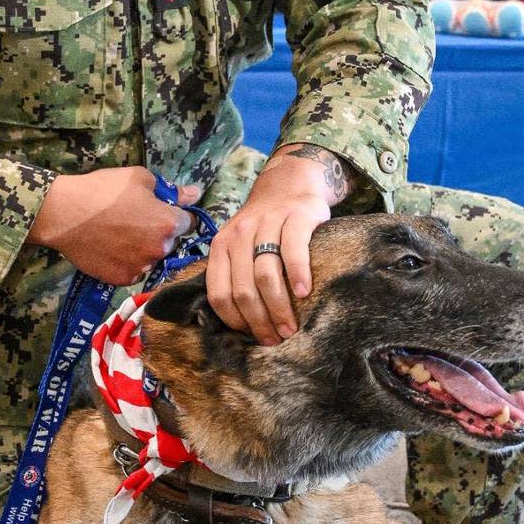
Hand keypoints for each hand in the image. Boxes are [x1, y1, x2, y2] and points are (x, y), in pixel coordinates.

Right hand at [28, 167, 200, 285]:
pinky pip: (132, 270)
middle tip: (137, 221)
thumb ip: (171, 190)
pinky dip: (126, 261)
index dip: (177, 215)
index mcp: (168, 224)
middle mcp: (159, 250)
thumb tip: (194, 194)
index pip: (189, 223)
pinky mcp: (121, 279)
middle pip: (170, 243)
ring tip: (121, 235)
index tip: (163, 211)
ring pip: (151, 258)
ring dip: (144, 249)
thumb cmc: (103, 190)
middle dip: (160, 233)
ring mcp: (141, 267)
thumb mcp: (139, 178)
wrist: (64, 213)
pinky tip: (111, 248)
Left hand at [205, 146, 354, 344]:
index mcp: (221, 246)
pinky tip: (305, 293)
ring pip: (266, 274)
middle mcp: (240, 234)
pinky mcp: (296, 217)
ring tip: (290, 327)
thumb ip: (233, 272)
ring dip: (278, 307)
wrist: (288, 183)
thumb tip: (239, 322)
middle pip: (243, 289)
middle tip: (276, 339)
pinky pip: (293, 250)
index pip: (219, 293)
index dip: (235, 320)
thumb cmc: (263, 226)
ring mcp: (267, 224)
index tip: (252, 337)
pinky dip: (298, 274)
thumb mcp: (238, 243)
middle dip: (259, 320)